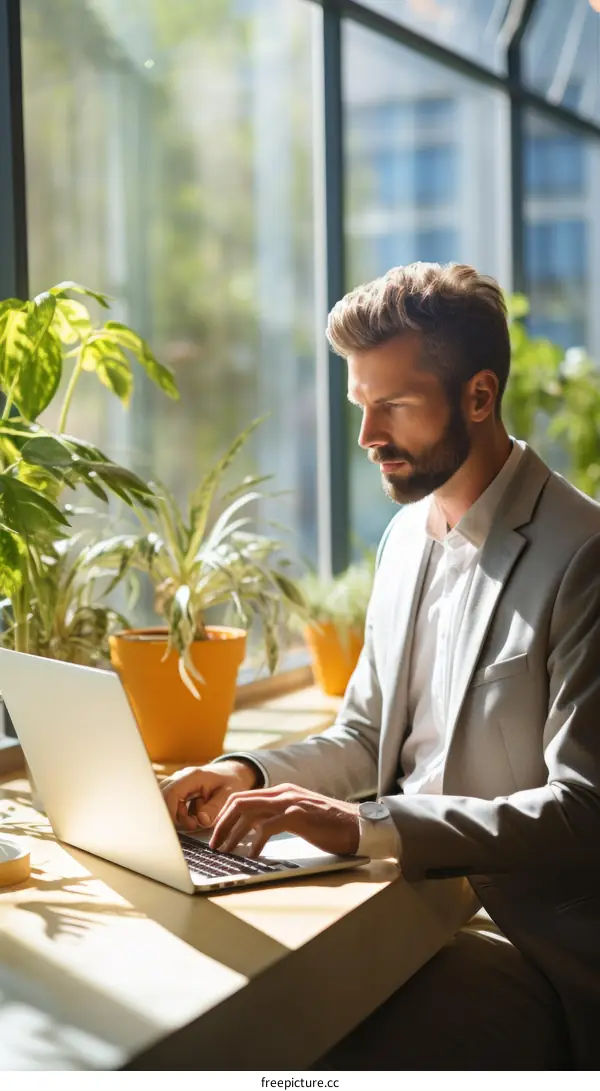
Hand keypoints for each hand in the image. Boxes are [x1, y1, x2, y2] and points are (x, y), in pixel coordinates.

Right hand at [160, 760, 258, 831]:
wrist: (231, 774)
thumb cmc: (231, 782)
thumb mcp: (229, 795)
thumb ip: (215, 807)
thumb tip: (201, 820)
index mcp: (192, 776)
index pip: (171, 793)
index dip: (171, 811)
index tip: (182, 826)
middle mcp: (180, 777)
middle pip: (163, 798)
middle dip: (174, 816)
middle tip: (193, 824)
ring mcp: (177, 783)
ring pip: (166, 803)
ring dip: (178, 816)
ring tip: (195, 820)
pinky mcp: (177, 790)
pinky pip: (171, 805)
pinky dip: (180, 814)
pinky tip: (193, 816)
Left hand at [209, 782, 359, 857]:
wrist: (358, 826)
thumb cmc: (330, 825)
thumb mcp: (298, 816)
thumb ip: (277, 817)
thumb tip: (251, 832)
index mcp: (281, 792)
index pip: (242, 798)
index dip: (224, 816)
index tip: (217, 835)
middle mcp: (283, 793)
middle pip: (239, 803)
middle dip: (222, 824)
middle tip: (215, 845)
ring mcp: (291, 802)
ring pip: (249, 813)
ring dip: (233, 834)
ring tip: (227, 852)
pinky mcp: (299, 816)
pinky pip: (268, 827)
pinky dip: (256, 841)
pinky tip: (252, 854)